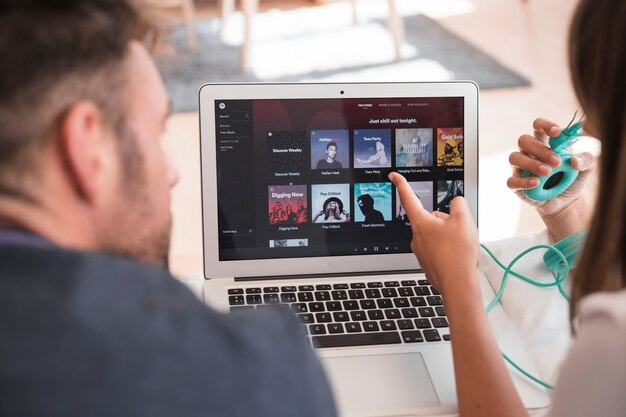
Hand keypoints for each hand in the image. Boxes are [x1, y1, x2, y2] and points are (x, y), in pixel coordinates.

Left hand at [389, 172, 478, 294]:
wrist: (458, 285)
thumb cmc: (457, 254)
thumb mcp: (464, 220)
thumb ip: (458, 204)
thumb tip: (455, 204)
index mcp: (420, 223)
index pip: (408, 197)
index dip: (401, 184)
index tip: (394, 176)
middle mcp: (416, 237)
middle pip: (431, 218)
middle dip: (446, 220)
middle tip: (459, 230)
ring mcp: (421, 251)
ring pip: (437, 233)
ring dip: (449, 235)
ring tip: (460, 246)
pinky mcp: (428, 262)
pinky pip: (439, 247)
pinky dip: (449, 248)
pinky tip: (457, 256)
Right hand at [507, 117, 594, 217]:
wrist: (567, 203)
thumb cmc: (573, 180)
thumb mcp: (587, 169)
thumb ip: (586, 160)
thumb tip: (575, 161)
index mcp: (545, 143)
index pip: (538, 126)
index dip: (545, 126)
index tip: (557, 132)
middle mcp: (529, 153)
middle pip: (524, 140)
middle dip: (540, 149)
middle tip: (557, 162)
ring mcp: (520, 168)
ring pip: (514, 158)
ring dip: (531, 163)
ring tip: (547, 172)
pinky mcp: (516, 185)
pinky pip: (511, 181)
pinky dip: (523, 181)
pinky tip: (536, 183)